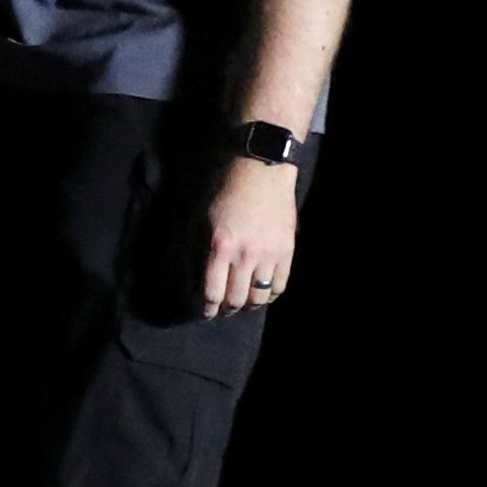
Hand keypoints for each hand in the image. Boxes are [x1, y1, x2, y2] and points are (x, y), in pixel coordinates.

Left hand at [200, 158, 300, 318]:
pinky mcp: (287, 252)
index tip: (207, 313)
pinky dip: (271, 294)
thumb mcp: (205, 220)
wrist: (262, 173)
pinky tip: (264, 293)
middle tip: (224, 311)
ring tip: (245, 304)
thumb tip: (199, 277)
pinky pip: (280, 285)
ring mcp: (268, 255)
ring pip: (260, 297)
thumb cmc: (228, 192)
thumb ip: (202, 250)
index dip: (209, 309)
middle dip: (228, 310)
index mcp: (221, 247)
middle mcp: (245, 255)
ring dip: (250, 305)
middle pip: (236, 299)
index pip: (213, 292)